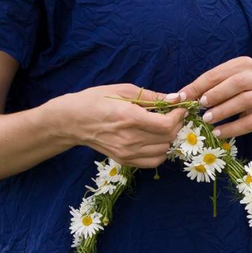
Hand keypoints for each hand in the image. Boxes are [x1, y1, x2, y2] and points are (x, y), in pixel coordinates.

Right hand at [46, 84, 186, 168]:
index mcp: (129, 118)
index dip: (178, 117)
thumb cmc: (96, 100)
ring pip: (164, 151)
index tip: (179, 109)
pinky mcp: (125, 161)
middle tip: (173, 116)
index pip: (166, 125)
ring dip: (169, 138)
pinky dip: (160, 152)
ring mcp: (127, 153)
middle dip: (176, 125)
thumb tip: (176, 98)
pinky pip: (153, 162)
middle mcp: (129, 139)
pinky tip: (155, 140)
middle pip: (167, 138)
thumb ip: (152, 97)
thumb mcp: (123, 90)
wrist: (72, 121)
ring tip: (163, 127)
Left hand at [173, 56, 251, 138]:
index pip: (216, 74)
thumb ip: (203, 89)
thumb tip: (176, 98)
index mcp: (243, 65)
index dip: (197, 86)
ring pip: (243, 101)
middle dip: (215, 94)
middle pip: (234, 84)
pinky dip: (232, 128)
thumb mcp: (223, 86)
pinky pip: (249, 122)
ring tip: (207, 120)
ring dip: (222, 111)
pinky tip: (218, 133)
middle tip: (200, 105)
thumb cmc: (239, 94)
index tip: (181, 97)